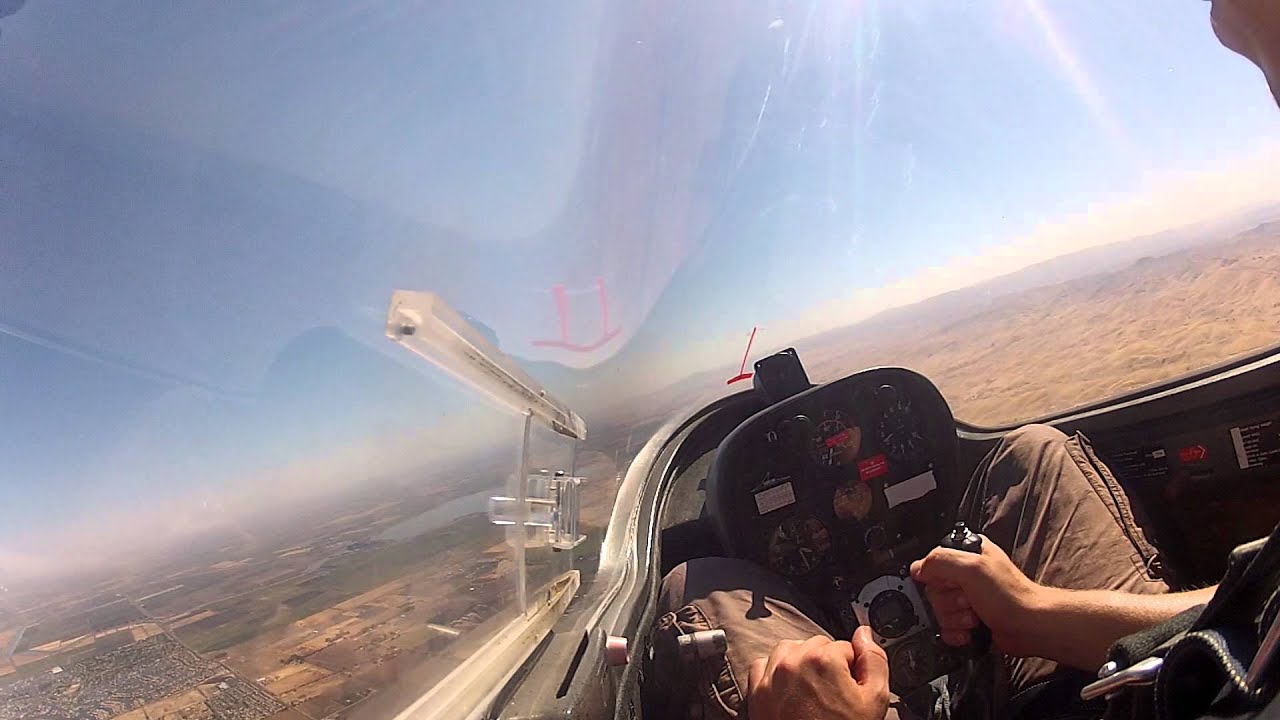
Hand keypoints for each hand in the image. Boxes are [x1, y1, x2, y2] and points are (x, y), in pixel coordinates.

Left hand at [747, 626, 889, 719]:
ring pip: (791, 650)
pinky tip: (790, 689)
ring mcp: (772, 675)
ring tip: (813, 691)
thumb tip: (865, 635)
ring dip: (802, 663)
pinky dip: (777, 671)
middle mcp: (793, 661)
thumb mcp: (874, 700)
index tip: (850, 687)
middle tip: (834, 694)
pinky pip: (765, 664)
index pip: (846, 647)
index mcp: (823, 659)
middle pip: (818, 646)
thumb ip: (874, 661)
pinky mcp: (757, 690)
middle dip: (828, 665)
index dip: (852, 669)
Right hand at [909, 536, 1046, 657]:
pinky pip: (947, 628)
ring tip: (974, 615)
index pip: (931, 563)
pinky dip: (956, 633)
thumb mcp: (972, 568)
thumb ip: (939, 562)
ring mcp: (967, 598)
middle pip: (933, 590)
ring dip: (955, 618)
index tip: (950, 584)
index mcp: (966, 553)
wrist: (1030, 628)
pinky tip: (971, 629)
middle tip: (968, 600)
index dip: (936, 578)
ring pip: (939, 611)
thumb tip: (917, 568)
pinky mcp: (969, 619)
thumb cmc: (1012, 596)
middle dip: (949, 602)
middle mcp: (965, 574)